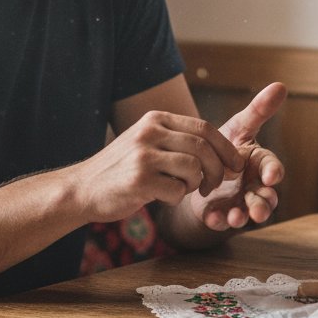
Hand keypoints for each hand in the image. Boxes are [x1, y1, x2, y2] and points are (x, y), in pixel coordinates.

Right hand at [76, 109, 245, 222]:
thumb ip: (177, 140)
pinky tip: (163, 197)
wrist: (82, 188)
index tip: (235, 164)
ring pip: (194, 167)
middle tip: (213, 185)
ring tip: (184, 190)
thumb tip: (220, 149)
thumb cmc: (122, 169)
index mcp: (155, 119)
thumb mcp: (146, 142)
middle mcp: (150, 132)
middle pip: (203, 146)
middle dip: (217, 169)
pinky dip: (177, 198)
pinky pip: (177, 190)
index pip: (203, 127)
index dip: (225, 147)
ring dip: (196, 184)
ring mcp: (143, 155)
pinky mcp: (139, 180)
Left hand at [189, 82, 286, 230]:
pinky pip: (220, 221)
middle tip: (260, 209)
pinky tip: (213, 218)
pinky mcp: (218, 213)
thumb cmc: (224, 147)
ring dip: (243, 216)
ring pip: (246, 213)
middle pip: (265, 197)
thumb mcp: (239, 128)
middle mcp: (253, 186)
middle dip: (264, 204)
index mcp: (259, 164)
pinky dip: (218, 221)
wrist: (198, 167)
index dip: (273, 172)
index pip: (272, 168)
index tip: (272, 176)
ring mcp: (237, 202)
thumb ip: (258, 111)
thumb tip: (281, 85)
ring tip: (237, 217)